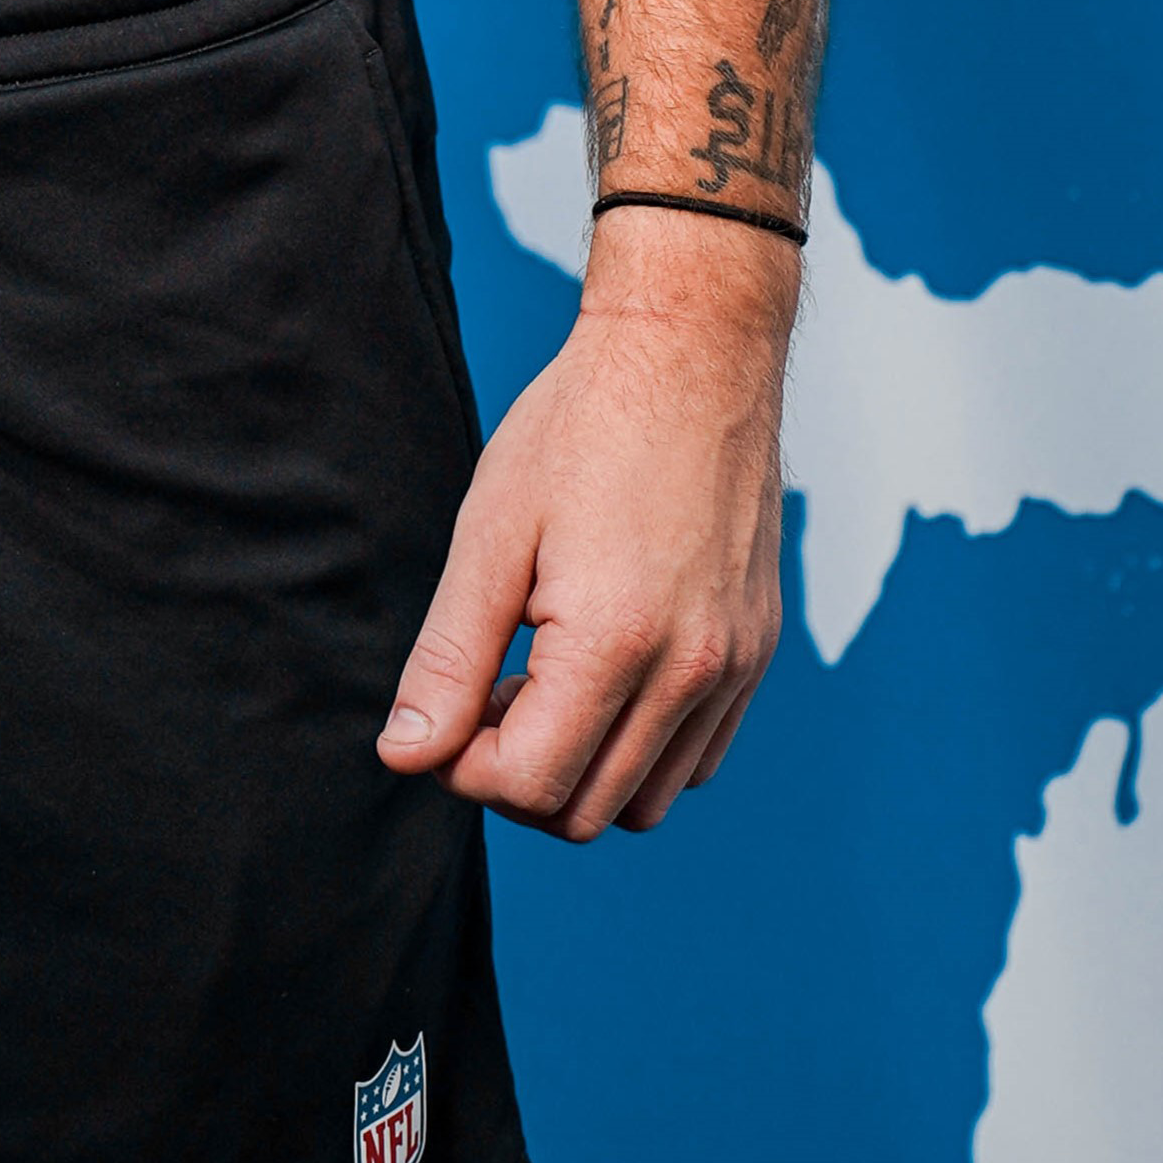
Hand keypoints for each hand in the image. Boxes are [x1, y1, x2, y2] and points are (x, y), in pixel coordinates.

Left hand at [376, 240, 788, 836]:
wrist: (691, 352)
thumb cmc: (580, 426)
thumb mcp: (490, 533)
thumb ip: (447, 658)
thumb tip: (405, 755)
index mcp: (616, 642)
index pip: (530, 783)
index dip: (464, 768)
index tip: (441, 714)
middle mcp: (692, 672)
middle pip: (588, 810)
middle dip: (516, 778)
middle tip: (481, 698)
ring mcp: (735, 667)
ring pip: (648, 800)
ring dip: (579, 771)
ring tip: (536, 682)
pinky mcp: (757, 653)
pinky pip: (697, 757)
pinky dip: (639, 751)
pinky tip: (595, 678)